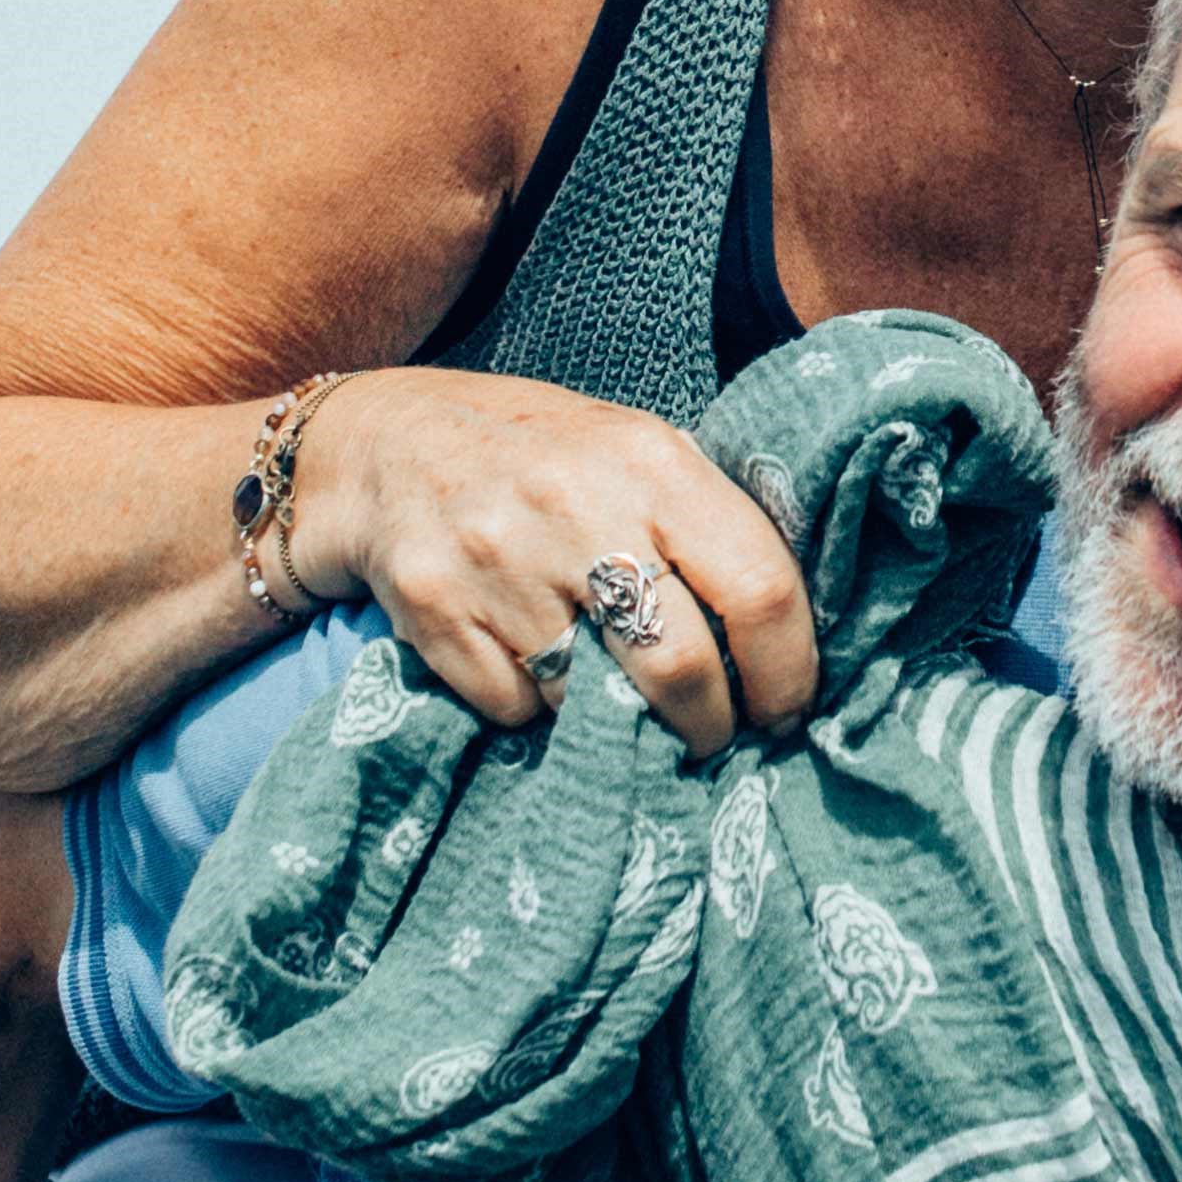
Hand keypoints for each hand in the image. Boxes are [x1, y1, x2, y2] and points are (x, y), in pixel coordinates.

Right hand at [293, 369, 818, 763]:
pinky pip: (517, 709)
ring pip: (593, 701)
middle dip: (711, 726)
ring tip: (615, 691)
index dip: (788, 672)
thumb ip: (708, 525)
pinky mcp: (434, 610)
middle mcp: (577, 506)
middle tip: (714, 737)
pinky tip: (532, 662)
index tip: (786, 709)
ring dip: (616, 719)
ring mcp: (498, 561)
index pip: (760, 589)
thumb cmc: (545, 456)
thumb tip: (794, 639)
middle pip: (682, 668)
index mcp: (651, 462)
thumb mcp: (637, 453)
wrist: (387, 444)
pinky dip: (536, 709)